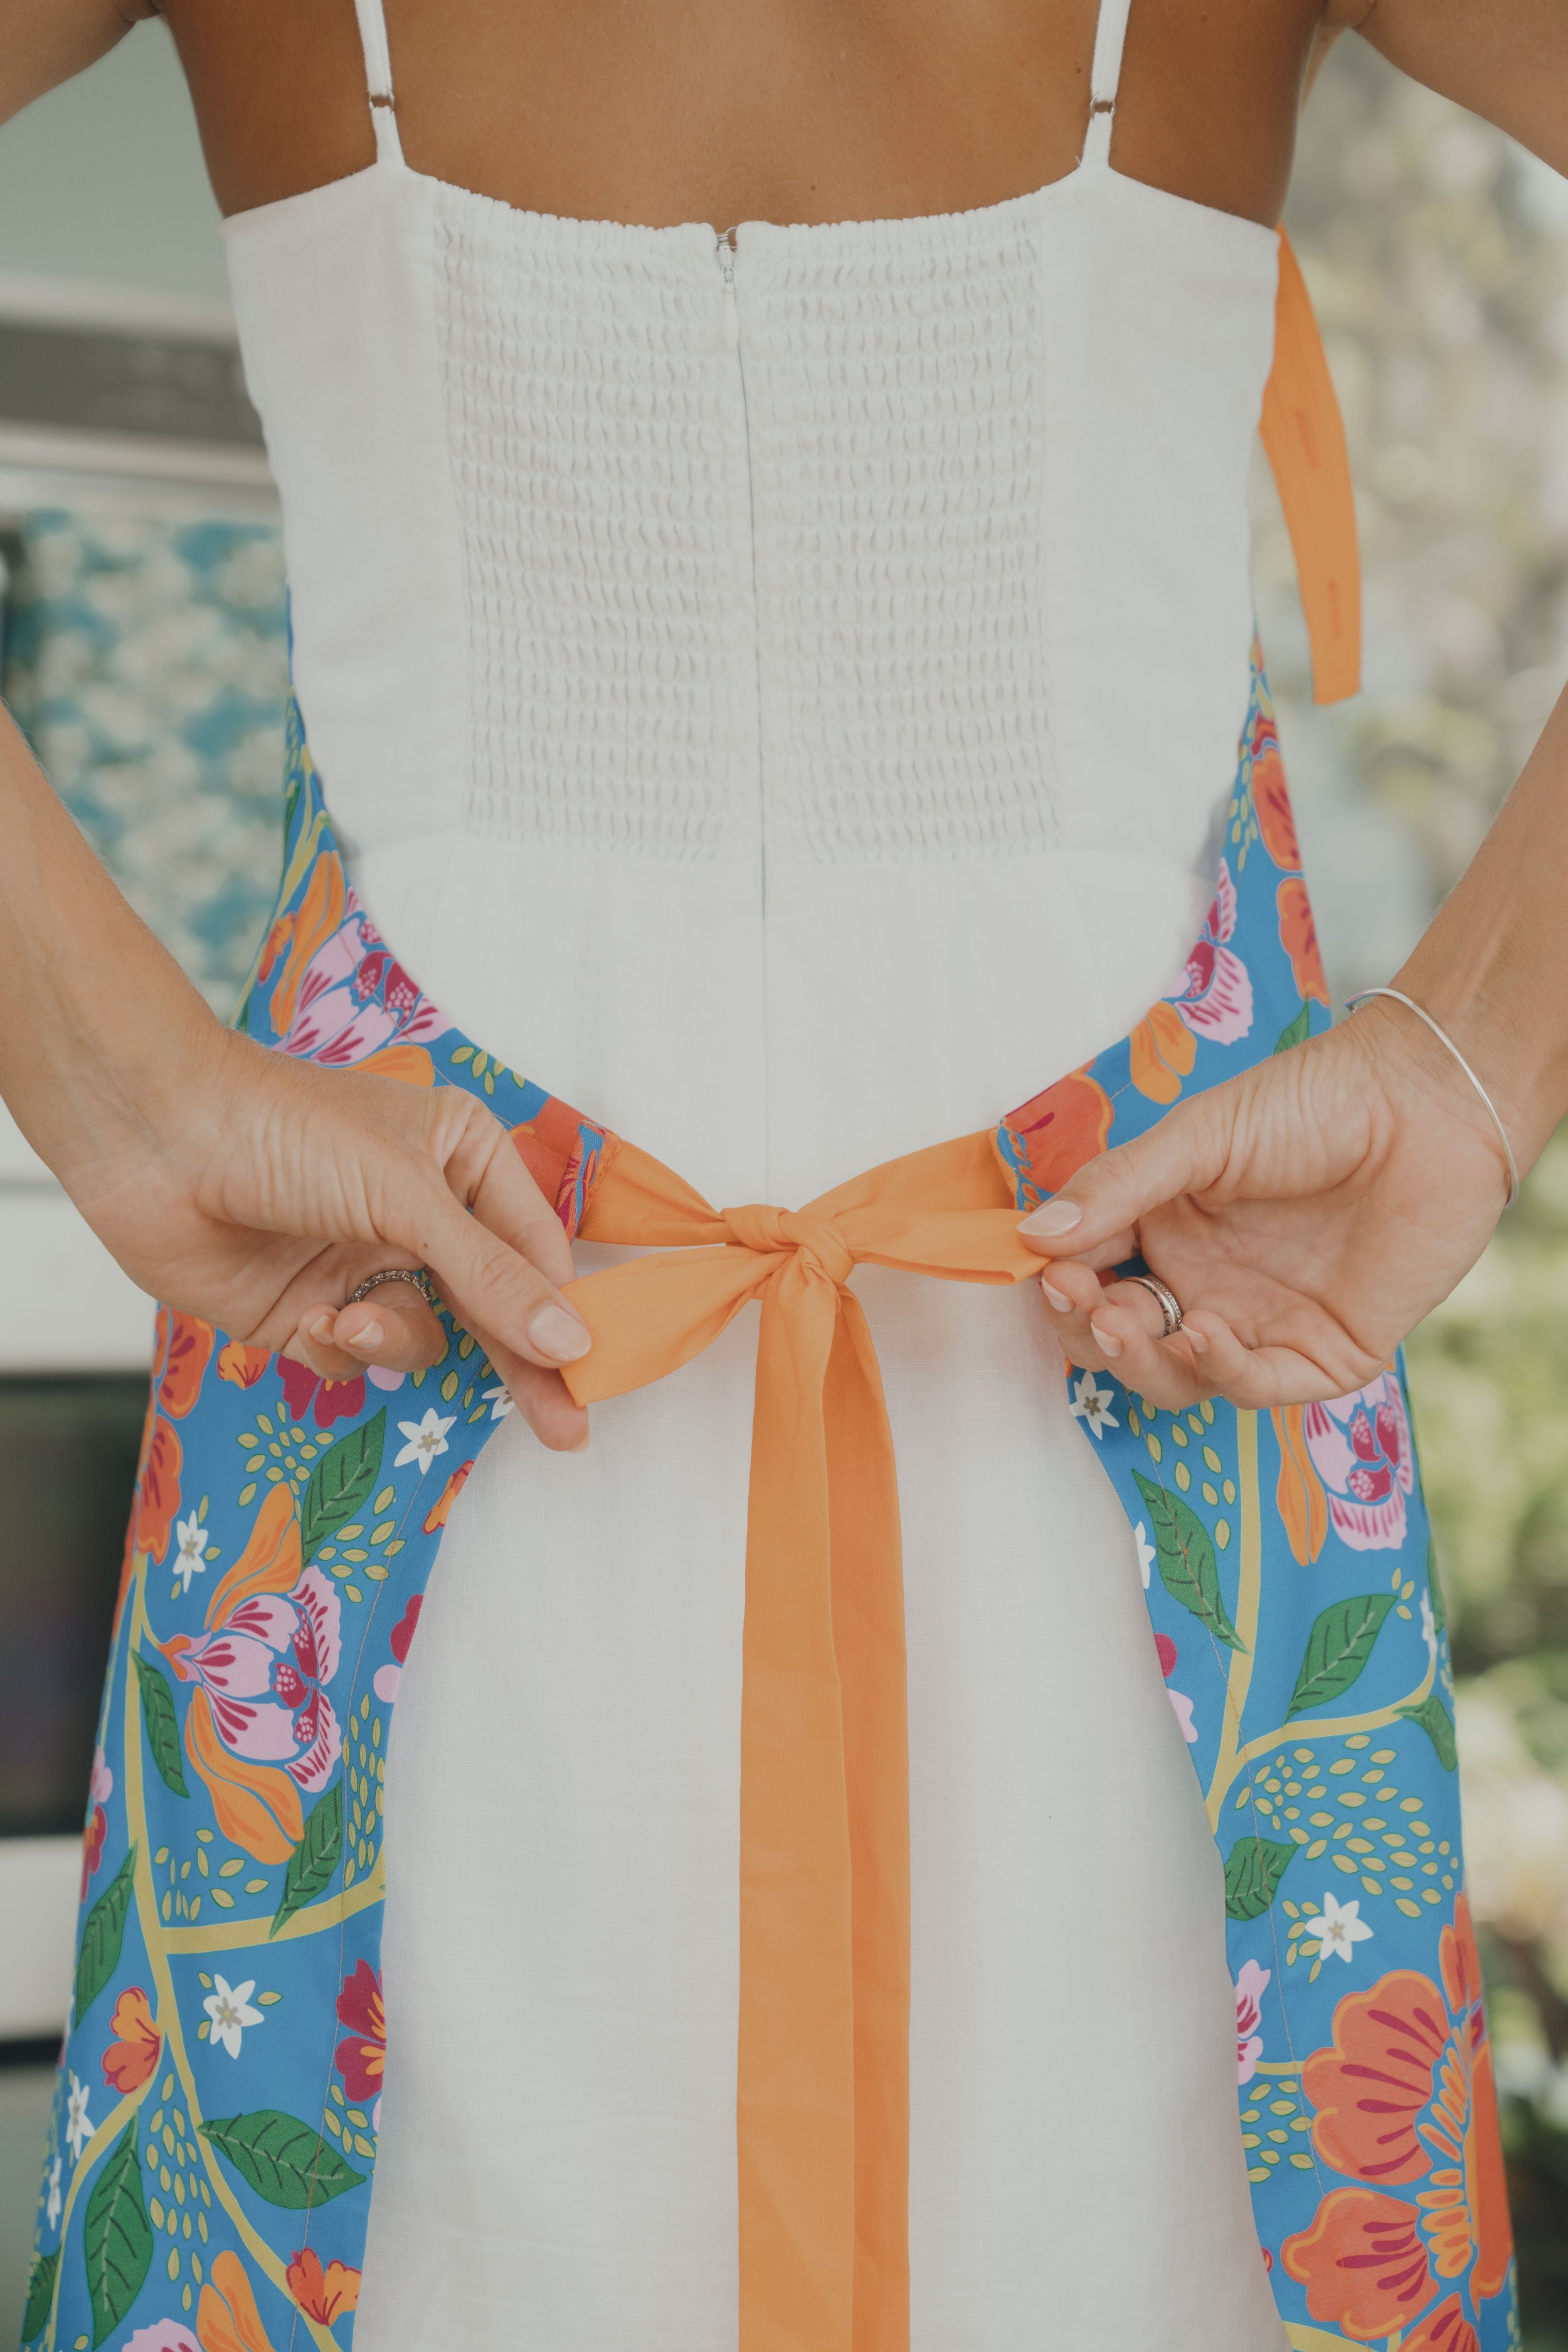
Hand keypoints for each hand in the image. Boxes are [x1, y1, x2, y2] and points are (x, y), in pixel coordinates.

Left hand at [60, 1020, 591, 1450]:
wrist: (152, 1137)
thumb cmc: (288, 1131)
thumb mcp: (409, 1197)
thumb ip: (491, 1277)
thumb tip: (571, 1342)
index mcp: (463, 1157)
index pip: (536, 1248)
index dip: (564, 1311)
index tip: (592, 1373)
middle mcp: (421, 1212)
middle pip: (491, 1306)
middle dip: (517, 1364)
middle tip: (565, 1432)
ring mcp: (363, 1262)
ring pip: (423, 1336)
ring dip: (391, 1337)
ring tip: (347, 1319)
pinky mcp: (308, 1309)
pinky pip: (356, 1357)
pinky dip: (336, 1346)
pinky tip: (304, 1316)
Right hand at [1018, 994, 1517, 1408]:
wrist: (1425, 1104)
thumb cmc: (1314, 1103)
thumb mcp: (1198, 1136)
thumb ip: (1117, 1187)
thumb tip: (1031, 1235)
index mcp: (1166, 1233)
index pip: (1090, 1278)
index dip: (1059, 1283)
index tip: (1041, 1268)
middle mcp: (1206, 1286)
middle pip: (1123, 1342)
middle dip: (1089, 1331)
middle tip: (1078, 1299)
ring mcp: (1261, 1324)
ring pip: (1178, 1380)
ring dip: (1142, 1361)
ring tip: (1128, 1323)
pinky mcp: (1322, 1355)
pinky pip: (1257, 1387)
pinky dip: (1222, 1371)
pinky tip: (1205, 1335)